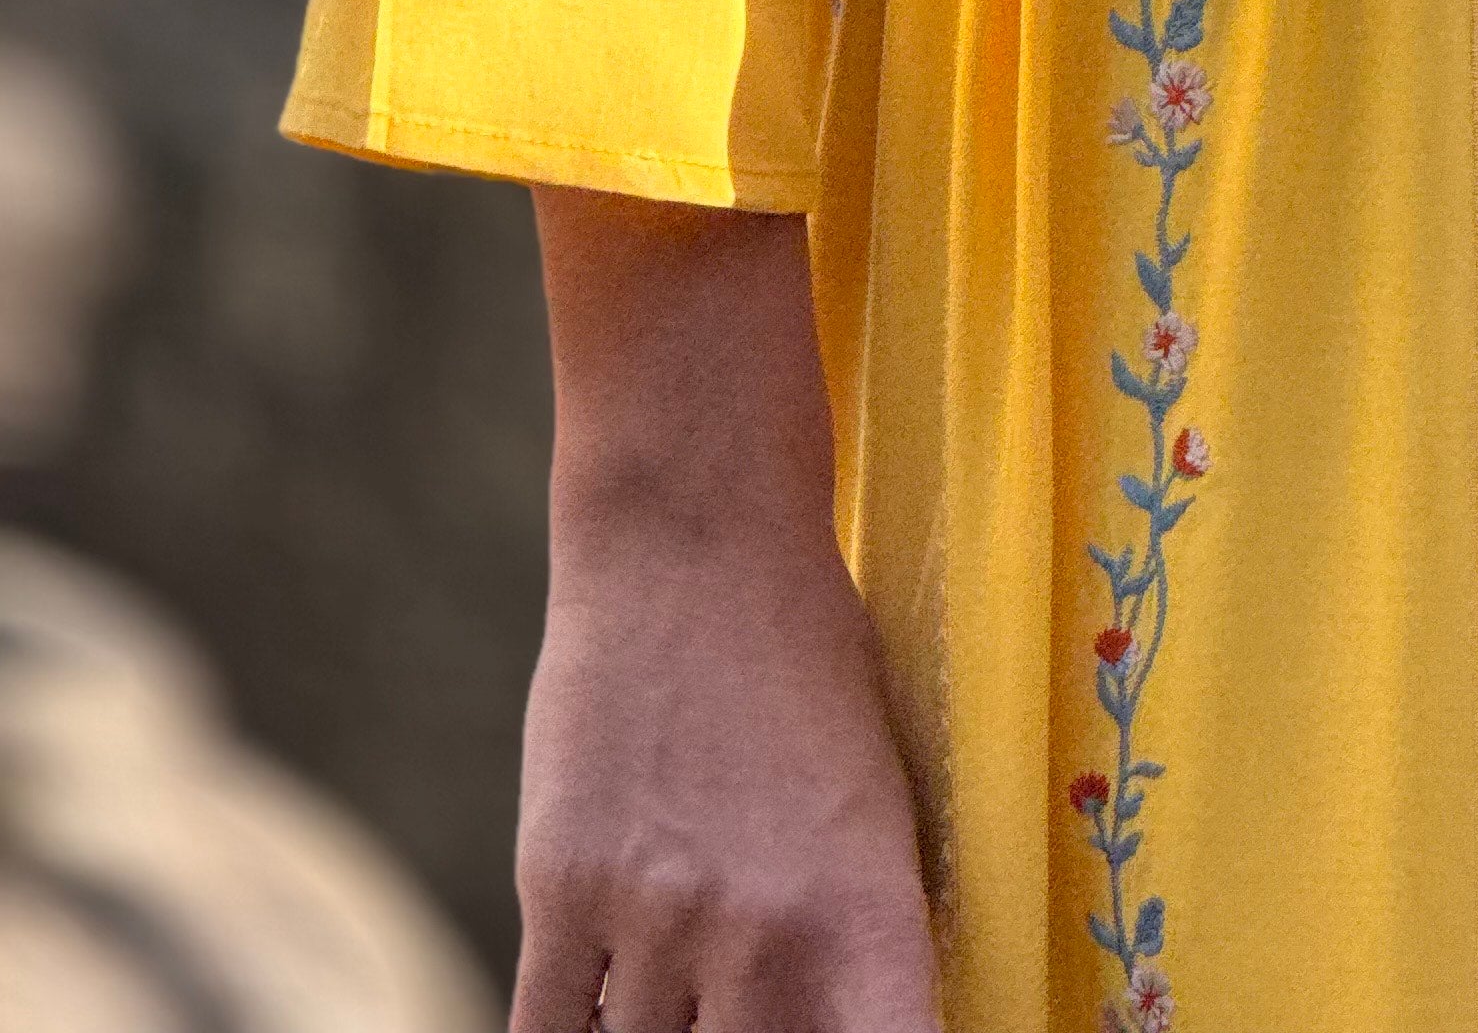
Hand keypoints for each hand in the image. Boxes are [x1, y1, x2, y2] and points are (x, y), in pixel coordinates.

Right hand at [510, 194, 940, 1032]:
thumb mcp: (876, 802)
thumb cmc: (809, 663)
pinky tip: (608, 1010)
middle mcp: (763, 933)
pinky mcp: (557, 894)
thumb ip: (858, 941)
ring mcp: (653, 919)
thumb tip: (853, 1021)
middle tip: (751, 1002)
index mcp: (868, 909)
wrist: (694, 537)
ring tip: (688, 984)